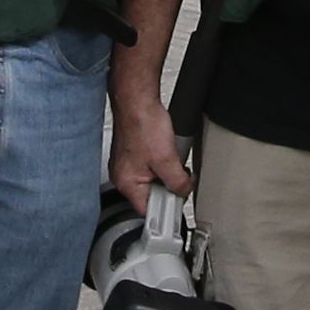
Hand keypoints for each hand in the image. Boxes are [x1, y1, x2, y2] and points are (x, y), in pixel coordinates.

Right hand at [109, 67, 190, 210]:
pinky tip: (167, 148)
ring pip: (155, 179)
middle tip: (178, 173)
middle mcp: (124, 176)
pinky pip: (153, 166)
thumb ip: (177, 182)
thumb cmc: (142, 123)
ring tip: (170, 155)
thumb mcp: (167, 159)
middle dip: (168, 185)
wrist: (137, 98)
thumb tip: (185, 192)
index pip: (148, 211)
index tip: (179, 203)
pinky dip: (163, 161)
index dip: (166, 208)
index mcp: (126, 183)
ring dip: (167, 172)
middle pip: (153, 195)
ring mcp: (129, 164)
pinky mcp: (135, 153)